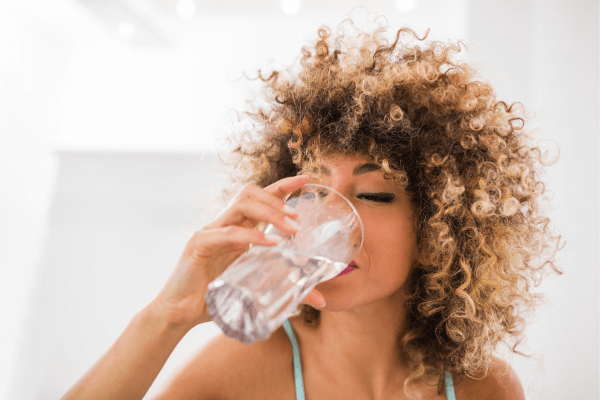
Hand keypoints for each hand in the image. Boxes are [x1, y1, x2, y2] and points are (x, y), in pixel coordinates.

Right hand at [150, 175, 324, 328]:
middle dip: (277, 199)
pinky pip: (228, 233)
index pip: (260, 198)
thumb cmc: (217, 298)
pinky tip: (270, 244)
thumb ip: (287, 288)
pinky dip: (251, 236)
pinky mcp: (199, 244)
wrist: (181, 313)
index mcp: (237, 229)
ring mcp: (210, 231)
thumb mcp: (257, 289)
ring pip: (240, 205)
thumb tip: (321, 299)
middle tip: (299, 218)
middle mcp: (224, 224)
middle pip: (250, 193)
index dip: (282, 186)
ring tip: (290, 228)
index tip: (306, 179)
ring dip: (269, 212)